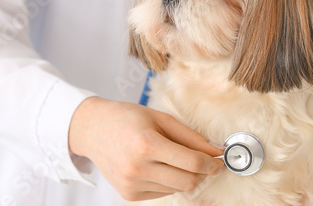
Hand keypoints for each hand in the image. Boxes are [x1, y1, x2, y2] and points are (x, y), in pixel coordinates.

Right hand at [68, 97, 223, 200]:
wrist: (92, 129)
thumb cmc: (127, 118)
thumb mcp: (161, 118)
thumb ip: (191, 136)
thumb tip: (216, 150)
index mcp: (147, 144)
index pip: (192, 163)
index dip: (212, 163)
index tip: (220, 160)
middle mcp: (138, 168)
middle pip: (188, 181)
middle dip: (203, 172)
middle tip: (206, 160)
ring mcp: (132, 184)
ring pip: (177, 189)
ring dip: (186, 176)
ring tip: (176, 157)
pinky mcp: (129, 195)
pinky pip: (163, 193)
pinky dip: (169, 181)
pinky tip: (160, 165)